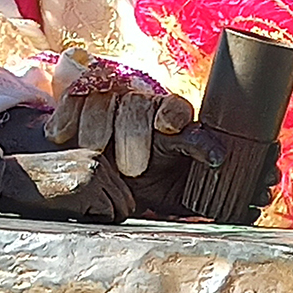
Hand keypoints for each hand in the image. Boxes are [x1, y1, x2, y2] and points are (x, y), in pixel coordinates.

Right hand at [0, 149, 133, 222]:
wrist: (7, 178)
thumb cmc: (32, 183)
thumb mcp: (68, 175)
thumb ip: (93, 185)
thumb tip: (116, 211)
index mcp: (96, 157)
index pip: (123, 191)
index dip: (113, 208)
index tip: (95, 216)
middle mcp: (99, 163)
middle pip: (126, 202)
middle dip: (111, 216)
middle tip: (85, 220)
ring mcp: (94, 176)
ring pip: (118, 211)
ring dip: (100, 220)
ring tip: (75, 215)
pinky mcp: (86, 190)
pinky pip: (104, 216)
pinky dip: (90, 222)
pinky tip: (69, 214)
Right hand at [48, 66, 194, 178]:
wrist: (108, 185)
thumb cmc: (150, 188)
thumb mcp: (179, 192)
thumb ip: (202, 181)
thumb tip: (228, 174)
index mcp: (170, 121)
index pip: (175, 107)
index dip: (172, 113)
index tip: (168, 127)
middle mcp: (141, 107)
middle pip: (137, 105)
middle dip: (133, 133)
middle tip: (132, 168)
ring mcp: (109, 104)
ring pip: (103, 100)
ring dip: (98, 125)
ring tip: (96, 151)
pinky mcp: (79, 106)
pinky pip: (73, 99)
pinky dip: (67, 116)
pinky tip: (63, 136)